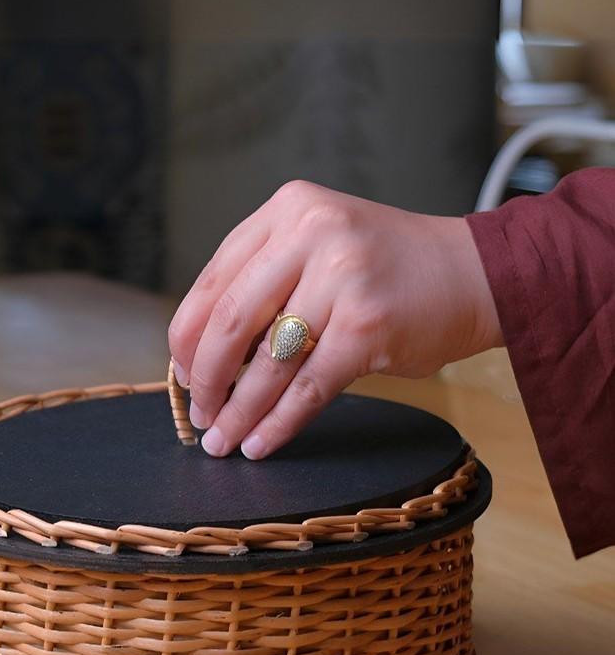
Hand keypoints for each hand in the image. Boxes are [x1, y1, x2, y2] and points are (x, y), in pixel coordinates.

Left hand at [168, 179, 501, 458]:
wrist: (473, 274)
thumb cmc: (387, 271)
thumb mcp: (320, 248)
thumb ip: (266, 281)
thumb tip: (204, 358)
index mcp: (287, 211)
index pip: (213, 282)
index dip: (187, 340)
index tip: (183, 377)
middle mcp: (311, 235)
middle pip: (230, 321)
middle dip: (206, 380)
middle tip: (201, 416)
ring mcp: (341, 279)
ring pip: (267, 361)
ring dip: (239, 412)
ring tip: (224, 441)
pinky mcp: (367, 327)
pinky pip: (307, 388)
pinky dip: (278, 423)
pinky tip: (261, 443)